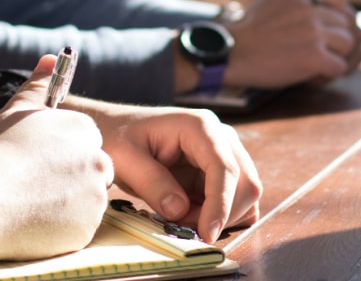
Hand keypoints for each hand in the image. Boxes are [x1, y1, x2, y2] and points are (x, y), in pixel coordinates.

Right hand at [0, 55, 113, 259]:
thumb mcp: (14, 112)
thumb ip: (38, 86)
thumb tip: (51, 58)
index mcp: (83, 130)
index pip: (85, 142)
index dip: (61, 154)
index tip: (38, 163)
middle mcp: (97, 161)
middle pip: (92, 171)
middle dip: (70, 179)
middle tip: (33, 185)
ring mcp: (95, 197)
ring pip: (86, 201)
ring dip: (66, 203)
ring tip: (29, 203)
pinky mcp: (87, 229)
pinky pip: (79, 228)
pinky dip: (61, 228)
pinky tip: (33, 221)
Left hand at [71, 102, 261, 242]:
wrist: (115, 130)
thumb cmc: (118, 137)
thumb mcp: (124, 158)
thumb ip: (151, 182)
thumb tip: (179, 210)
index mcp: (200, 126)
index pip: (224, 168)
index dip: (220, 204)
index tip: (207, 233)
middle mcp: (220, 137)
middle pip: (245, 183)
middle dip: (221, 214)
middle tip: (184, 228)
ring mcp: (223, 154)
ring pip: (244, 195)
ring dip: (219, 217)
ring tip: (181, 219)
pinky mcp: (219, 172)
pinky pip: (234, 200)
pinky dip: (219, 216)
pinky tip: (191, 216)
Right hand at [224, 0, 360, 87]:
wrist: (228, 54)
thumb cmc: (250, 34)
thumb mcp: (274, 2)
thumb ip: (302, 1)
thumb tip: (333, 15)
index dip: (338, 8)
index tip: (325, 23)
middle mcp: (310, 8)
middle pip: (347, 23)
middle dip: (338, 40)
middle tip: (319, 53)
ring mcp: (314, 32)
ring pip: (348, 45)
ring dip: (336, 58)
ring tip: (314, 65)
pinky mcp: (314, 56)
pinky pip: (339, 67)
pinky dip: (328, 75)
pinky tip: (310, 76)